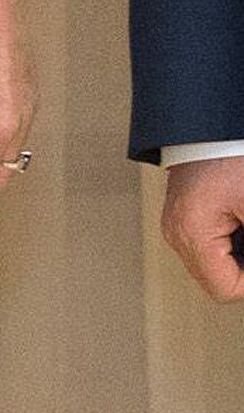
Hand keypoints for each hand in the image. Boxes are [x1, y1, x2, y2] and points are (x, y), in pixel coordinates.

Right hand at [161, 159, 243, 299]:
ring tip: (243, 221)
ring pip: (212, 265)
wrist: (209, 123)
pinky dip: (228, 241)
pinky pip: (207, 246)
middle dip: (243, 265)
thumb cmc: (230, 154)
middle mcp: (175, 231)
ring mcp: (175, 223)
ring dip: (237, 254)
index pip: (225, 289)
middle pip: (217, 280)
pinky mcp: (180, 215)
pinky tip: (238, 218)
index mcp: (190, 231)